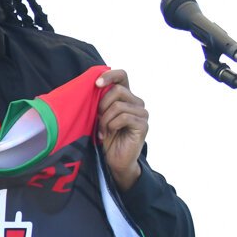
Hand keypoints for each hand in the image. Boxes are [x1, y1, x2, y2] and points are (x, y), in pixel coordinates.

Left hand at [94, 69, 146, 191]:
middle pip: (117, 90)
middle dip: (102, 105)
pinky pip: (123, 117)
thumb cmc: (105, 136)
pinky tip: (108, 135)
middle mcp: (137, 102)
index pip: (122, 76)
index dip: (109, 76)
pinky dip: (111, 126)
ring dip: (105, 120)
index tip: (96, 83)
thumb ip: (100, 101)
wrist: (114, 160)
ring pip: (118, 106)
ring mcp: (142, 113)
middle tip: (97, 119)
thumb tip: (93, 85)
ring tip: (103, 131)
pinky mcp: (143, 125)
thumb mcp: (99, 115)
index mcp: (126, 97)